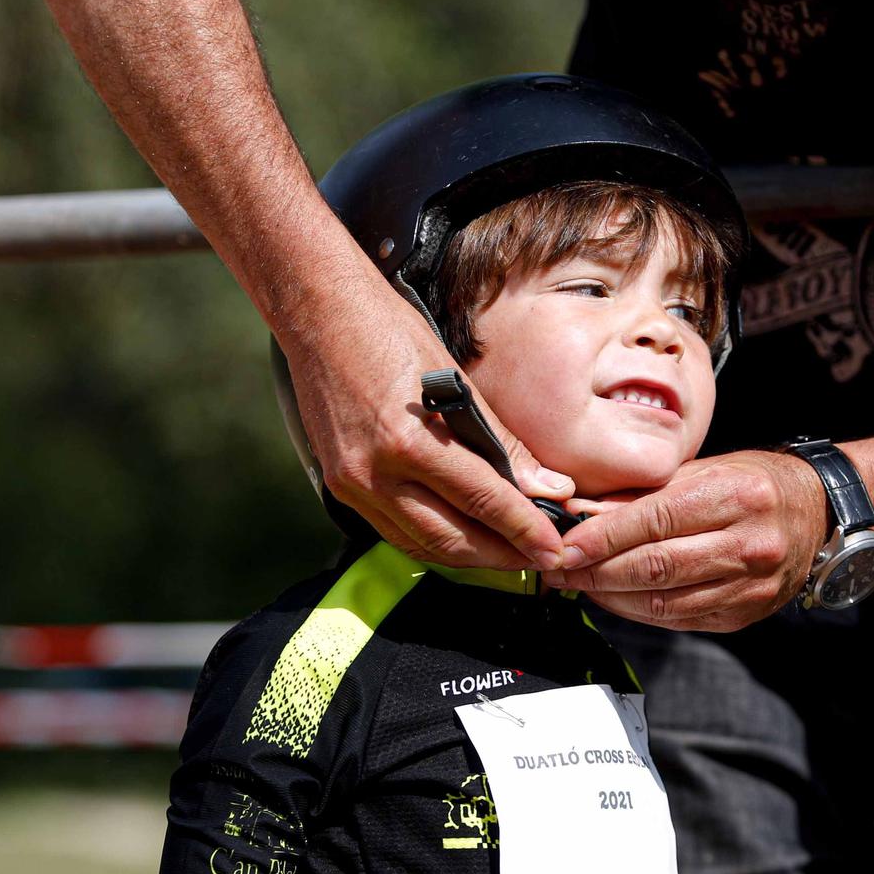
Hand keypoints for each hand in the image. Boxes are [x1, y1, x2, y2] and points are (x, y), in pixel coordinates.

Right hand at [276, 282, 573, 569]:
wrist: (318, 314)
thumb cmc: (390, 332)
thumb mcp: (455, 381)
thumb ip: (501, 443)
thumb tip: (548, 486)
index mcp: (409, 441)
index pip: (482, 500)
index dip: (525, 530)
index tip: (555, 549)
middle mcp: (375, 473)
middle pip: (452, 539)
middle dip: (502, 555)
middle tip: (541, 559)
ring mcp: (353, 484)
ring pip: (422, 544)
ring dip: (470, 556)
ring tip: (510, 553)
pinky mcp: (340, 486)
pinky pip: (395, 530)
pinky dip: (433, 539)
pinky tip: (463, 535)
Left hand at [543, 450, 827, 631]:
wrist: (817, 512)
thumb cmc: (754, 482)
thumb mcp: (703, 470)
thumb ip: (645, 494)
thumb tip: (583, 514)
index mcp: (737, 495)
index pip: (655, 520)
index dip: (602, 537)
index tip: (564, 546)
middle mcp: (749, 543)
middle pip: (655, 566)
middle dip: (596, 571)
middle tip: (557, 570)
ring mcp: (751, 585)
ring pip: (663, 601)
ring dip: (611, 597)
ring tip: (578, 585)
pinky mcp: (746, 613)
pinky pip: (680, 619)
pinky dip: (639, 611)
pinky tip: (615, 599)